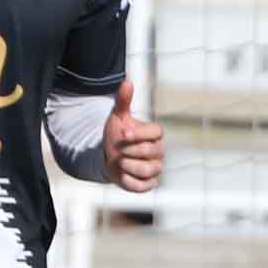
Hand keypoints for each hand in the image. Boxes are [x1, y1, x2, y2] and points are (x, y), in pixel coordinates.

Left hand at [102, 79, 163, 194]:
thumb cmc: (117, 136)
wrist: (108, 158)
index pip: (157, 132)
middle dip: (131, 151)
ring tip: (120, 162)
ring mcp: (155, 169)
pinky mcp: (149, 184)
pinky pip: (143, 186)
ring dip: (129, 166)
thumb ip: (123, 101)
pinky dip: (129, 181)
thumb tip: (127, 82)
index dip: (140, 133)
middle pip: (152, 151)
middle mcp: (158, 152)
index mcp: (154, 134)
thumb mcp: (117, 117)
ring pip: (149, 170)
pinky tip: (121, 174)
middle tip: (119, 150)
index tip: (123, 133)